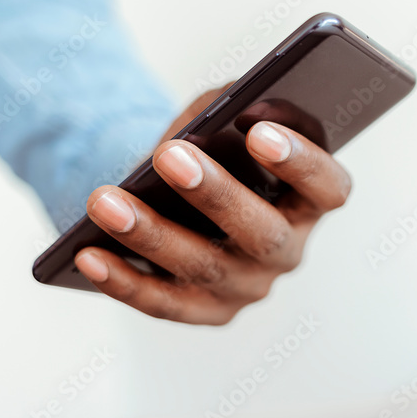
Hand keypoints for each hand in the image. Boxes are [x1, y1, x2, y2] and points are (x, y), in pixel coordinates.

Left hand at [73, 89, 351, 324]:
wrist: (176, 192)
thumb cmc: (212, 145)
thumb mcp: (226, 116)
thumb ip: (233, 106)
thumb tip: (224, 112)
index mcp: (309, 201)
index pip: (329, 189)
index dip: (302, 164)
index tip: (259, 131)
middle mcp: (287, 250)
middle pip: (263, 234)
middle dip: (216, 195)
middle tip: (170, 156)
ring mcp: (247, 287)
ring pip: (205, 268)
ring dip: (152, 234)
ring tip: (103, 201)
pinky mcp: (203, 311)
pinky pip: (163, 304)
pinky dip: (124, 281)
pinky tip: (87, 254)